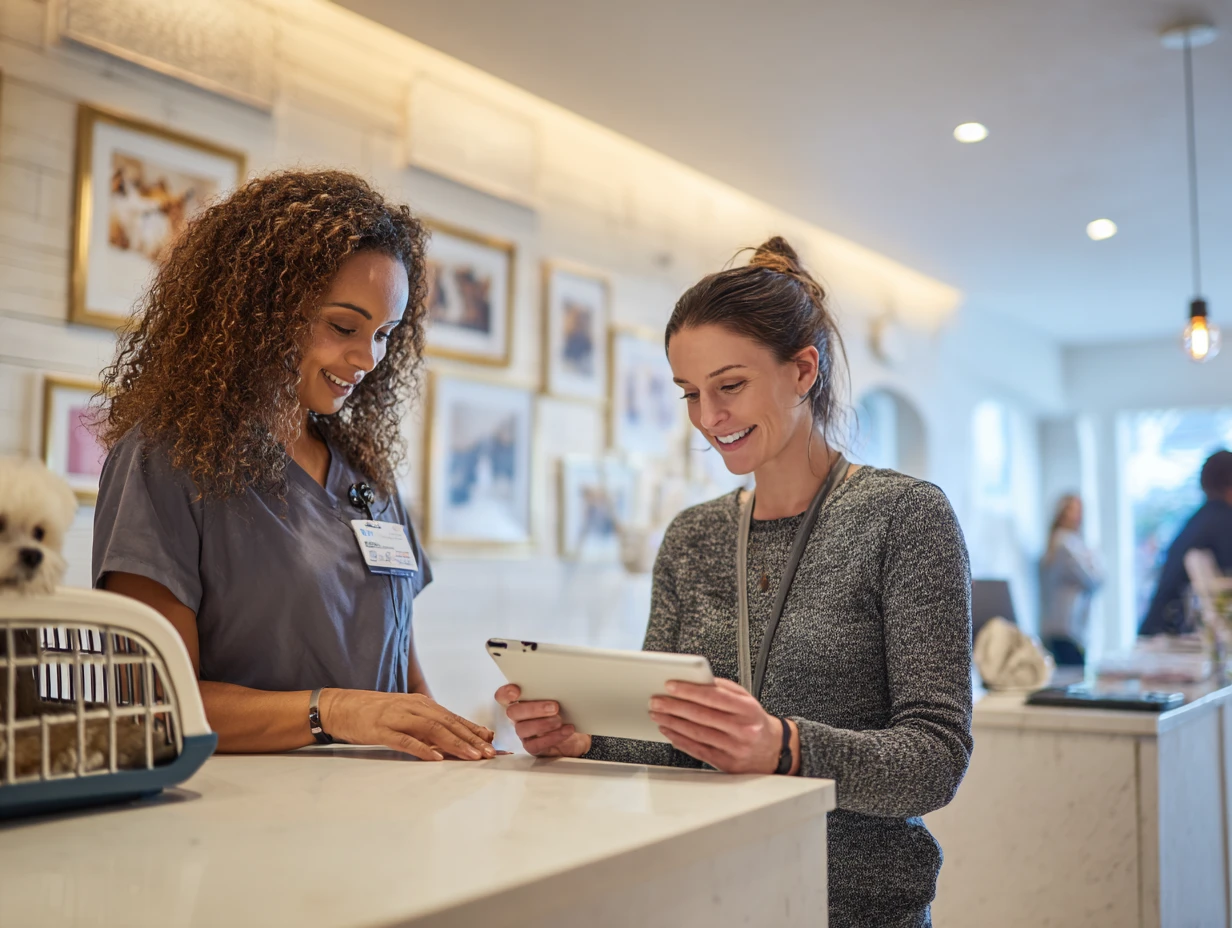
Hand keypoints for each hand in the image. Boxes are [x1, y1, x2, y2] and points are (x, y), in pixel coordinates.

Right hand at [320, 689, 496, 760]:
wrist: (340, 706)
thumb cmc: (374, 714)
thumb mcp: (406, 716)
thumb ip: (427, 728)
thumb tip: (452, 742)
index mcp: (422, 704)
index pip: (453, 718)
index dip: (474, 730)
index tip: (491, 742)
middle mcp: (414, 707)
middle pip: (448, 723)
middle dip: (471, 739)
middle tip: (488, 752)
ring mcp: (398, 717)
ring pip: (432, 730)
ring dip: (454, 743)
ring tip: (471, 756)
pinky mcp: (381, 729)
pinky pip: (405, 739)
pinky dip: (422, 748)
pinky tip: (435, 757)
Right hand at [495, 684, 591, 757]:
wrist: (576, 735)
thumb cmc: (564, 713)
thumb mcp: (560, 700)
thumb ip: (552, 692)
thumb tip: (560, 684)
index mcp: (521, 701)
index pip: (503, 696)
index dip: (505, 693)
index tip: (516, 691)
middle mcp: (518, 717)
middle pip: (513, 712)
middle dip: (533, 709)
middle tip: (555, 707)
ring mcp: (524, 733)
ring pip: (522, 729)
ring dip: (543, 724)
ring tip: (560, 720)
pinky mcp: (532, 747)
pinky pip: (536, 744)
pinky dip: (553, 737)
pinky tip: (565, 730)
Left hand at [649, 678, 793, 774]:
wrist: (773, 750)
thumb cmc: (755, 721)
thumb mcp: (746, 699)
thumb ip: (723, 689)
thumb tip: (696, 681)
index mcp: (747, 709)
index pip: (714, 696)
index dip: (689, 690)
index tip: (671, 686)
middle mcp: (742, 729)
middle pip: (702, 716)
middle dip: (674, 707)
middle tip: (657, 701)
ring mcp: (734, 748)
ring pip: (697, 734)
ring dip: (673, 723)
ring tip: (658, 715)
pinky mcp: (726, 764)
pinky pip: (698, 750)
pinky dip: (680, 740)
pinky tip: (669, 732)